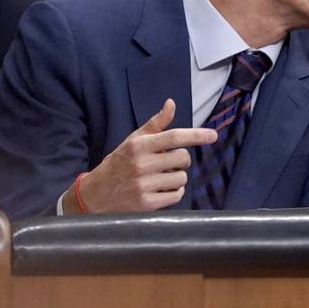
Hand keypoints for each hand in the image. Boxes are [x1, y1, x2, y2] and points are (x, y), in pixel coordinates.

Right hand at [62, 99, 217, 213]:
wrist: (95, 195)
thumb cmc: (119, 164)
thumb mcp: (133, 141)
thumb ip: (155, 125)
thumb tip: (171, 103)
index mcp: (138, 146)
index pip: (173, 137)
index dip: (196, 135)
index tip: (213, 135)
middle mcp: (141, 164)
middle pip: (183, 158)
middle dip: (181, 160)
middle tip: (167, 163)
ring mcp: (144, 185)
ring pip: (182, 178)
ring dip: (177, 178)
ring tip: (160, 178)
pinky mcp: (147, 204)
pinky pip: (177, 195)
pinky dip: (174, 192)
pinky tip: (160, 190)